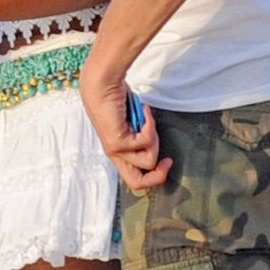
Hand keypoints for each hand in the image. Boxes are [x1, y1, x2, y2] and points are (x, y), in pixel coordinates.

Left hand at [79, 63, 171, 191]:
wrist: (102, 85)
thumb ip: (141, 137)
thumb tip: (157, 147)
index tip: (166, 161)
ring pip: (148, 161)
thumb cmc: (117, 100)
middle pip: (137, 183)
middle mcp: (114, 155)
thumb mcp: (133, 124)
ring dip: (154, 139)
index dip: (155, 176)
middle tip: (167, 161)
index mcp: (118, 153)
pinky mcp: (117, 142)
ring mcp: (115, 150)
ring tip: (147, 121)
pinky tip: (143, 111)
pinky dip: (150, 123)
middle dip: (158, 175)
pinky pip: (146, 141)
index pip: (135, 180)